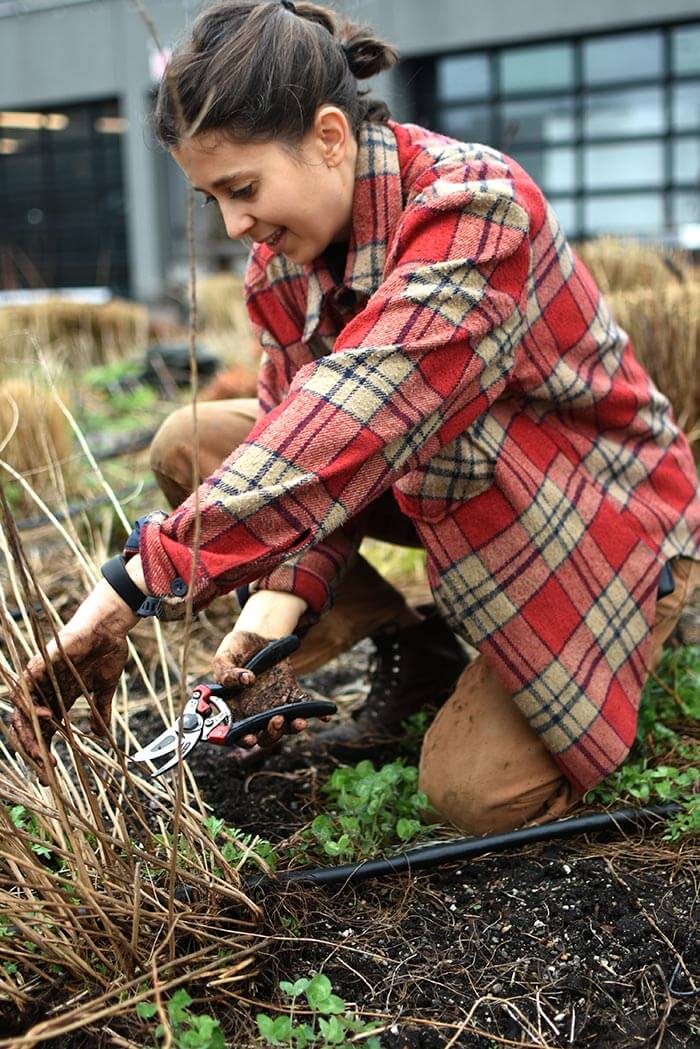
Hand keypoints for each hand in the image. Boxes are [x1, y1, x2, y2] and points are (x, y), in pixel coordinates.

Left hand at [8, 581, 133, 784]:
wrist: (110, 628)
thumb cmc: (107, 653)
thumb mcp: (104, 690)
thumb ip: (99, 712)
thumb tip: (102, 736)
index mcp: (59, 698)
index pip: (44, 731)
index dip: (44, 753)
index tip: (50, 775)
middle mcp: (46, 691)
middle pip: (29, 726)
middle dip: (33, 750)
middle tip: (44, 771)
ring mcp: (41, 678)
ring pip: (22, 710)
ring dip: (28, 734)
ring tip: (39, 753)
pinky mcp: (40, 664)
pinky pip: (26, 687)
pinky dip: (31, 704)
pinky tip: (45, 717)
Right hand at [213, 629, 326, 750]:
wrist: (256, 638)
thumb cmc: (235, 650)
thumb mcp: (224, 656)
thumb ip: (226, 672)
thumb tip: (246, 680)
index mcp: (233, 709)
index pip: (235, 732)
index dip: (241, 739)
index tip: (249, 738)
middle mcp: (254, 713)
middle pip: (263, 736)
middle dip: (272, 734)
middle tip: (277, 721)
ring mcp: (274, 706)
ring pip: (285, 727)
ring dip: (293, 728)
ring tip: (300, 721)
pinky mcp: (291, 695)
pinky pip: (304, 707)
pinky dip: (317, 713)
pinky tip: (325, 715)